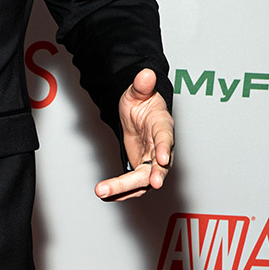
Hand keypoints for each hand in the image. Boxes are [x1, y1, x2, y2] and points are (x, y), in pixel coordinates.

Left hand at [94, 68, 173, 202]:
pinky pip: (134, 186)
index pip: (166, 138)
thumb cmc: (141, 103)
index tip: (161, 160)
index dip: (164, 148)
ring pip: (143, 180)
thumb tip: (146, 73)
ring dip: (125, 189)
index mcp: (162, 126)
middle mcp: (161, 147)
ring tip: (103, 191)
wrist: (139, 114)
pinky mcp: (142, 171)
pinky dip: (121, 192)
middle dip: (150, 177)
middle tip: (145, 186)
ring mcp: (152, 162)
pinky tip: (105, 195)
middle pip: (157, 166)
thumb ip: (141, 86)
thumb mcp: (137, 92)